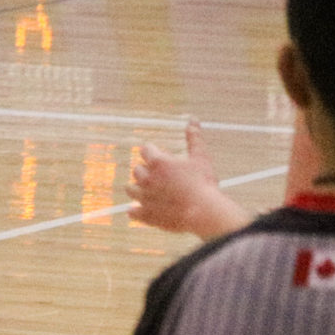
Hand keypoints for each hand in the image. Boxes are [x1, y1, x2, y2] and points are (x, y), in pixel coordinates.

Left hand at [129, 122, 245, 236]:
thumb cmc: (203, 183)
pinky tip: (140, 210)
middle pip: (137, 170)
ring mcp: (144, 198)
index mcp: (158, 162)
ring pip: (130, 189)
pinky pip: (132, 212)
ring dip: (137, 188)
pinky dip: (135, 211)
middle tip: (158, 175)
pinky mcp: (145, 215)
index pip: (145, 150)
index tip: (159, 155)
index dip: (152, 151)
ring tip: (149, 190)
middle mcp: (146, 179)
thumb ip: (194, 138)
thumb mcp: (201, 157)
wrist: (204, 213)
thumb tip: (193, 119)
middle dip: (145, 170)